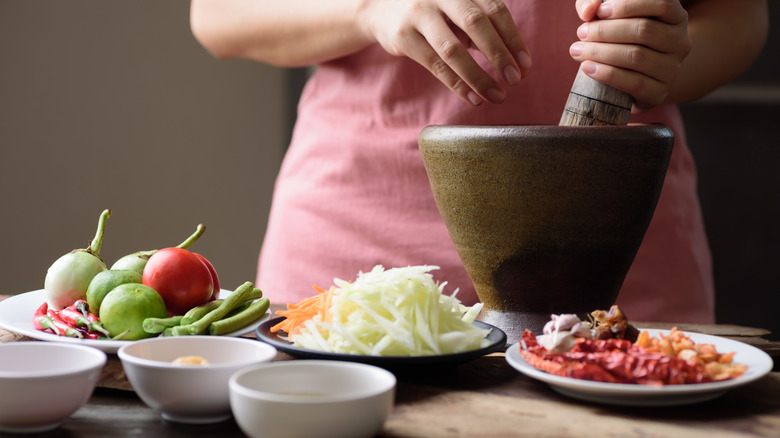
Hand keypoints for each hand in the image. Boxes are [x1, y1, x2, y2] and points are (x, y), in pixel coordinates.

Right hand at [357, 0, 531, 104]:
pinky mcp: (404, 37)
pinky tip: (472, 97)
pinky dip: (456, 83)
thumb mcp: (455, 7)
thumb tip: (514, 61)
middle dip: (499, 55)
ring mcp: (419, 14)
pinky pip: (435, 64)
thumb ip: (481, 25)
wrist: (379, 8)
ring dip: (478, 76)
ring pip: (453, 49)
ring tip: (496, 95)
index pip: (495, 10)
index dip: (513, 38)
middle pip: (476, 24)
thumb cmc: (431, 11)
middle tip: (515, 80)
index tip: (526, 64)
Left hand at [571, 0, 691, 111]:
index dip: (627, 5)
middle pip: (643, 30)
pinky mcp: (660, 92)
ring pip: (637, 56)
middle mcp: (680, 41)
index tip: (599, 11)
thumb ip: (596, 5)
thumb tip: (588, 10)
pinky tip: (587, 67)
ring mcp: (672, 68)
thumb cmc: (619, 41)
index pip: (661, 3)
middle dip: (606, 30)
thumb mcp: (609, 17)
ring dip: (601, 52)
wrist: (632, 81)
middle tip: (581, 32)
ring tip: (577, 50)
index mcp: (675, 17)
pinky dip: (607, 74)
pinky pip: (634, 82)